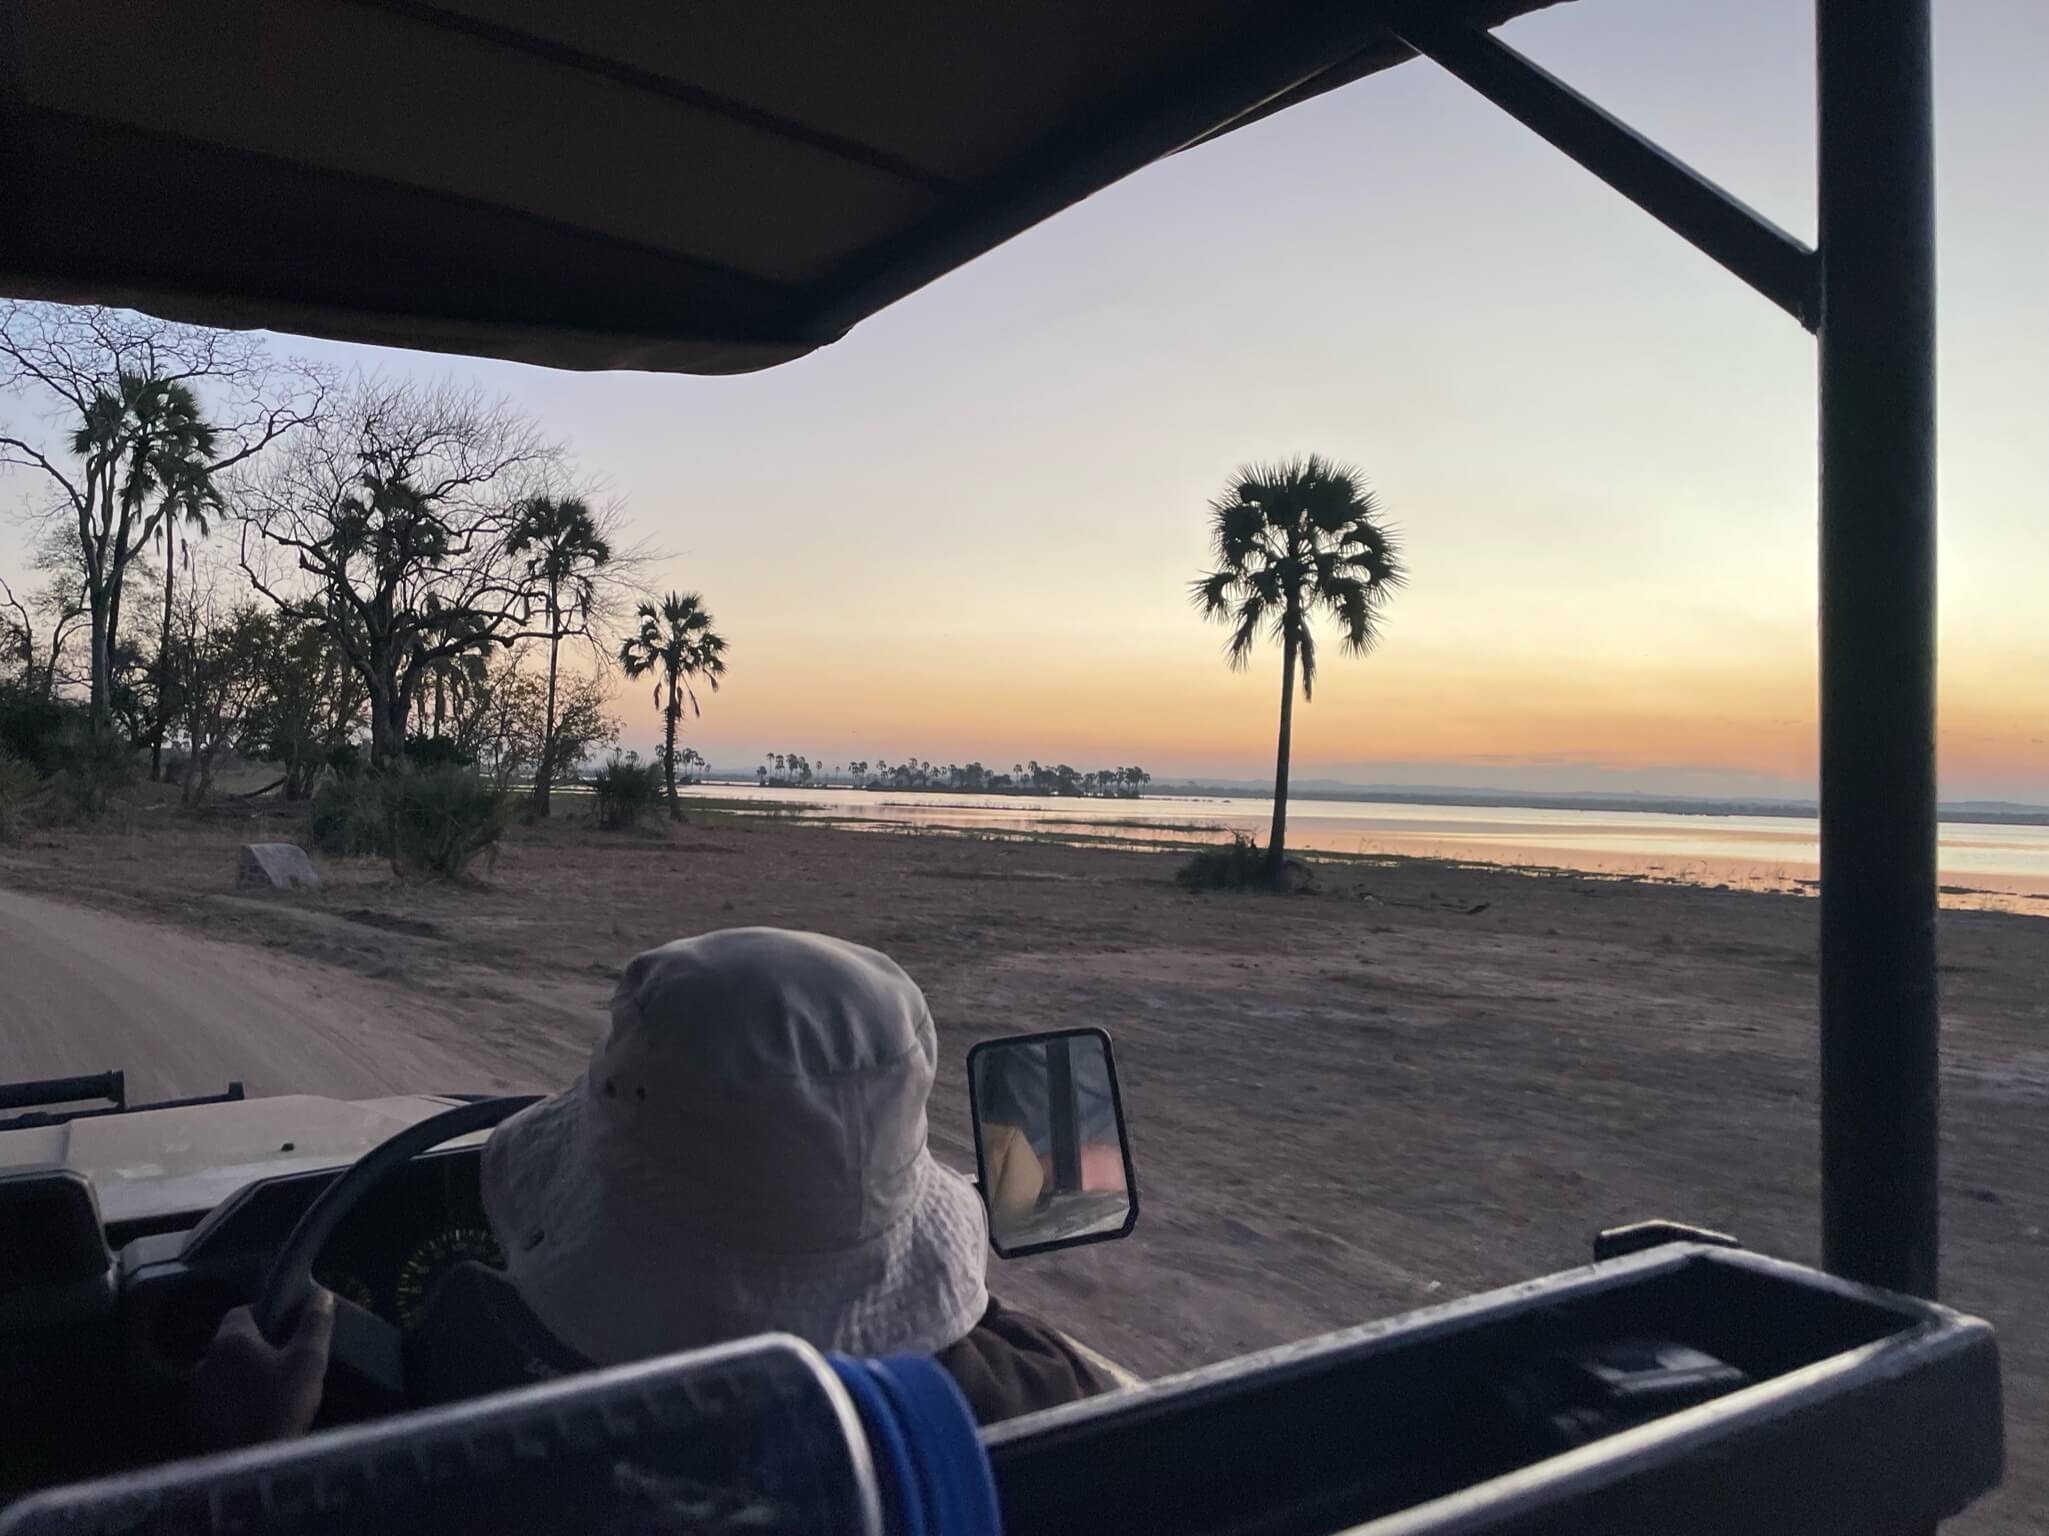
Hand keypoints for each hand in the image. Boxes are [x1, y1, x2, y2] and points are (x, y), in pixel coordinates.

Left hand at [186, 1289, 335, 1448]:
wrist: (252, 1465)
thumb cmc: (282, 1405)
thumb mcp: (309, 1361)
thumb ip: (315, 1324)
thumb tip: (321, 1294)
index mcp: (229, 1341)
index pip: (241, 1310)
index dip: (265, 1314)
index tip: (287, 1328)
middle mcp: (204, 1361)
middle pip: (230, 1342)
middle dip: (254, 1346)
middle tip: (284, 1361)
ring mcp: (196, 1393)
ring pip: (222, 1372)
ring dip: (240, 1375)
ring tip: (269, 1390)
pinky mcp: (195, 1421)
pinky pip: (216, 1399)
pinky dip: (231, 1400)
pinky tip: (253, 1413)